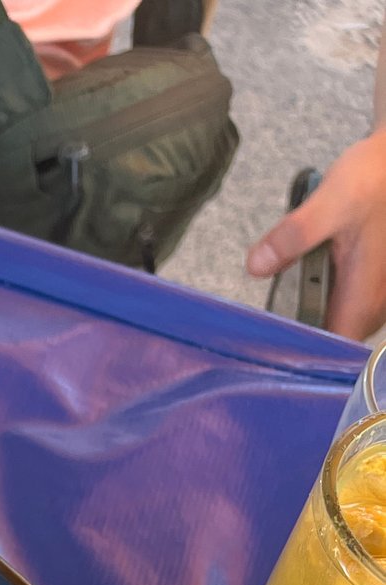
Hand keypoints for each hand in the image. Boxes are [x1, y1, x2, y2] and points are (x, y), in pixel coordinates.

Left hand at [247, 128, 385, 341]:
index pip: (334, 352)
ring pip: (340, 327)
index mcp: (364, 296)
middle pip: (335, 344)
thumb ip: (293, 236)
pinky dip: (321, 308)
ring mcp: (376, 295)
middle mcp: (375, 303)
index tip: (270, 356)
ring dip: (311, 326)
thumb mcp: (329, 204)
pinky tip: (297, 299)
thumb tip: (256, 266)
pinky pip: (344, 309)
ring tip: (274, 324)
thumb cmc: (371, 180)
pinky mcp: (371, 283)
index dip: (304, 358)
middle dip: (302, 344)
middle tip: (261, 341)